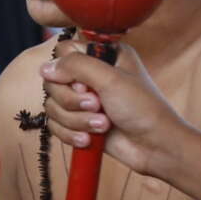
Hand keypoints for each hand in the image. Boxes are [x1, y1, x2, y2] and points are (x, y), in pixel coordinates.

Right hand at [40, 41, 192, 188]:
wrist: (155, 147)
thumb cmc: (142, 109)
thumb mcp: (110, 79)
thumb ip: (76, 66)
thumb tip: (45, 68)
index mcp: (103, 55)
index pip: (64, 52)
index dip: (67, 69)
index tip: (85, 84)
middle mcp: (92, 75)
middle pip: (54, 81)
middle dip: (73, 101)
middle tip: (97, 106)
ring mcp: (85, 101)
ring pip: (53, 106)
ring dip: (76, 120)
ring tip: (102, 126)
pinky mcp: (80, 122)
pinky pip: (56, 125)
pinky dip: (71, 134)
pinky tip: (90, 139)